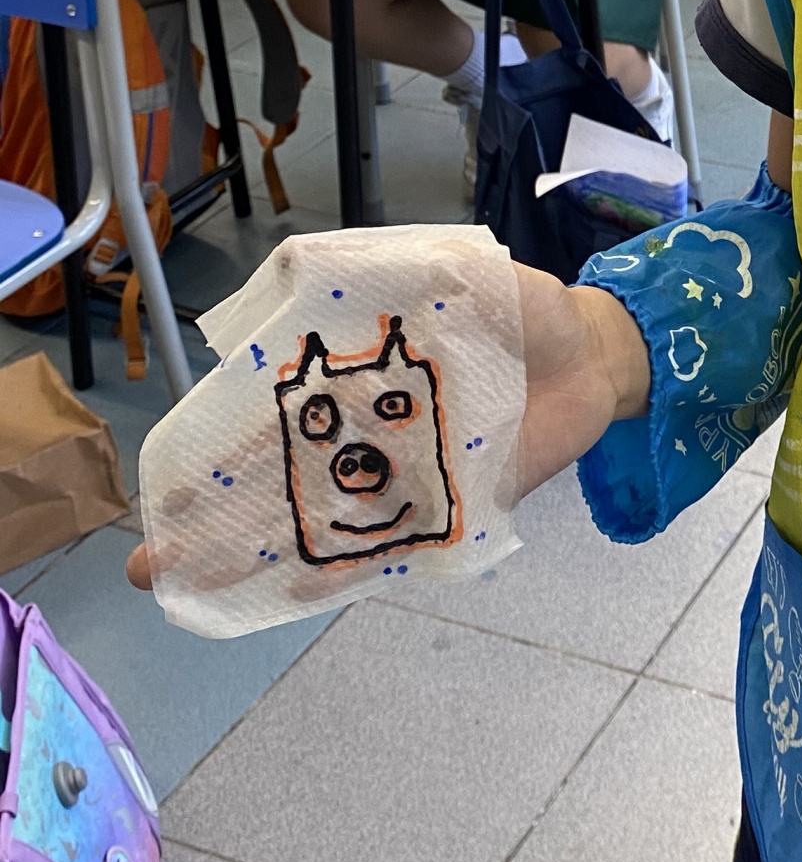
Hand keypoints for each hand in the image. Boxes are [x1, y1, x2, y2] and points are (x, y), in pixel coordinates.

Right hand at [126, 263, 648, 592]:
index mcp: (353, 374)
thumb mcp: (447, 268)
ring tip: (193, 586)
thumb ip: (385, 271)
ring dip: (257, 556)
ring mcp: (402, 474)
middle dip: (212, 520)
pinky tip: (291, 593)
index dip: (213, 444)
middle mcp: (365, 430)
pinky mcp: (449, 506)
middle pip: (276, 479)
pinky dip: (343, 570)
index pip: (265, 413)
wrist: (591, 352)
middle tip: (151, 558)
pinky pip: (389, 545)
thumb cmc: (514, 308)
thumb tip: (304, 267)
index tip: (165, 477)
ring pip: (316, 521)